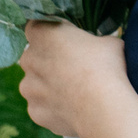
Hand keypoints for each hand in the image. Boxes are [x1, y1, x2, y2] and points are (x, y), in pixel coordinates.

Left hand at [15, 20, 127, 137]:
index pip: (35, 26)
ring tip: (74, 94)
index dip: (51, 34)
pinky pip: (42, 107)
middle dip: (49, 61)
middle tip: (74, 70)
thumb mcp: (109, 43)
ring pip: (35, 84)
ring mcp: (28, 88)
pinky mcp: (34, 111)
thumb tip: (98, 48)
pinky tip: (72, 111)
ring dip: (48, 87)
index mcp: (44, 34)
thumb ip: (93, 42)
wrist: (104, 110)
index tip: (66, 41)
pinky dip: (53, 109)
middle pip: (34, 57)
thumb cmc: (107, 69)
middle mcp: (29, 59)